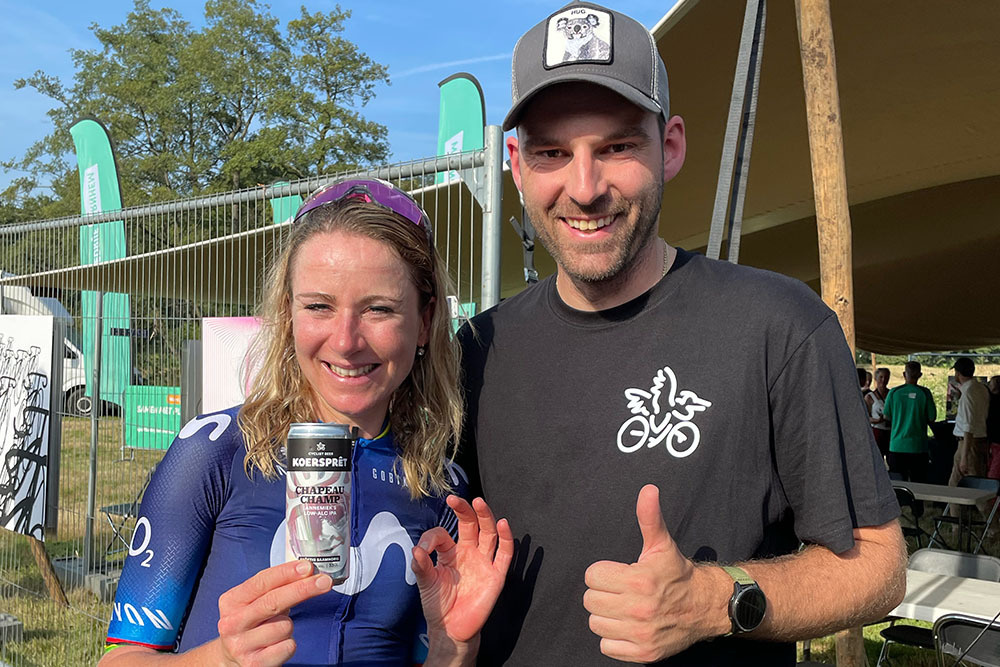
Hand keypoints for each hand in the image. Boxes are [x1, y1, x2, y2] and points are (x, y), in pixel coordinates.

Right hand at [215, 560, 332, 665]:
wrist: (234, 658)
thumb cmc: (252, 623)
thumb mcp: (255, 601)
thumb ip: (276, 586)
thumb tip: (308, 573)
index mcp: (231, 602)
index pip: (261, 582)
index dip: (286, 573)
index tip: (308, 567)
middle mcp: (232, 623)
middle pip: (273, 602)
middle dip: (302, 589)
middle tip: (325, 581)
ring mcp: (241, 646)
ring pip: (285, 626)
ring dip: (289, 626)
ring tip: (277, 629)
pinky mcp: (254, 664)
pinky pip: (288, 646)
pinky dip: (289, 644)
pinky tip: (277, 645)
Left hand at [411, 496, 513, 642]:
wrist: (451, 630)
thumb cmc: (438, 606)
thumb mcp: (426, 584)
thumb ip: (422, 566)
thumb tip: (416, 549)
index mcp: (450, 553)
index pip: (444, 534)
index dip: (433, 537)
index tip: (423, 549)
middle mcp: (469, 553)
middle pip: (470, 524)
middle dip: (464, 511)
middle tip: (455, 499)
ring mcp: (483, 562)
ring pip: (488, 533)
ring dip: (485, 517)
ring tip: (479, 502)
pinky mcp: (496, 575)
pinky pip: (504, 554)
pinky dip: (506, 538)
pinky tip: (502, 524)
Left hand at [584, 485, 724, 662]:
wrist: (705, 607)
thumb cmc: (677, 574)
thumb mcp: (661, 544)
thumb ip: (649, 517)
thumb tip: (648, 490)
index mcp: (638, 581)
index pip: (591, 577)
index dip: (603, 573)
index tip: (619, 573)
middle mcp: (639, 610)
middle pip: (590, 601)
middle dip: (603, 593)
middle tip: (621, 590)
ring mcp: (640, 634)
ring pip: (596, 624)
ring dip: (607, 617)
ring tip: (624, 608)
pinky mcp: (643, 654)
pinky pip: (606, 647)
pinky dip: (614, 639)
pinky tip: (628, 626)